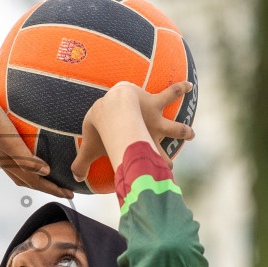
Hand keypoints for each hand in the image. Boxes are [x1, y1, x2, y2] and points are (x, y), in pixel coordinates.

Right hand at [0, 82, 72, 198]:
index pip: (35, 181)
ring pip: (22, 170)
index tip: (69, 194)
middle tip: (64, 189)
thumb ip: (26, 158)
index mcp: (9, 163)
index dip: (53, 189)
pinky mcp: (0, 140)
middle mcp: (6, 160)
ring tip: (50, 175)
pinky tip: (32, 151)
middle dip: (47, 186)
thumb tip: (46, 172)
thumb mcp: (10, 141)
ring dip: (37, 176)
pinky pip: (18, 156)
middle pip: (29, 180)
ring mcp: (1, 151)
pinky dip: (28, 160)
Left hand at [70, 81, 192, 184]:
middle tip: (170, 167)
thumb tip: (74, 177)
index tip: (155, 182)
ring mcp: (155, 119)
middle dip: (167, 161)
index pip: (144, 165)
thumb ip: (81, 162)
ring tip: (192, 135)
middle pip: (160, 154)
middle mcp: (149, 137)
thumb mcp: (89, 146)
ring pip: (174, 126)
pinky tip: (189, 84)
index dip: (149, 175)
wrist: (115, 105)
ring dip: (184, 131)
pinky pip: (171, 92)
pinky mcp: (154, 101)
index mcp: (136, 148)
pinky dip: (181, 88)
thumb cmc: (102, 127)